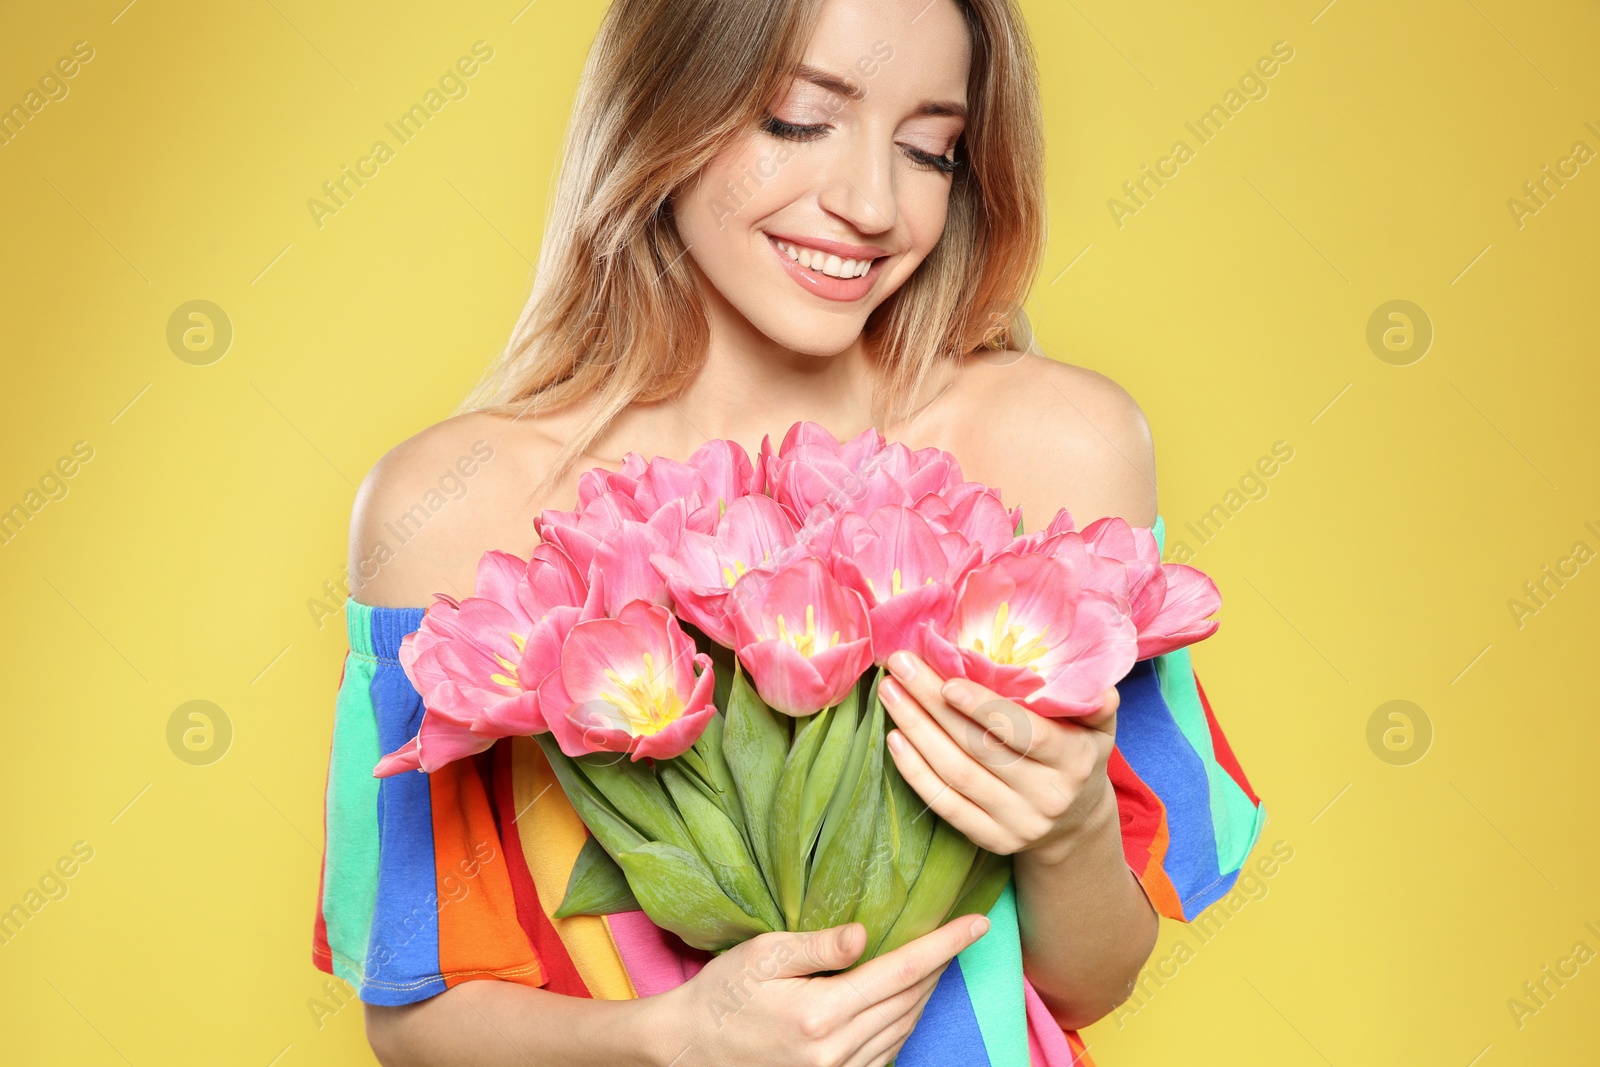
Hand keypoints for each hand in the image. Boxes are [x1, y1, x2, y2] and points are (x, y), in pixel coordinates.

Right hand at [648, 913, 991, 1066]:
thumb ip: (819, 946)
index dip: (944, 945)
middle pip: (909, 1000)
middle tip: (958, 931)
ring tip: (934, 961)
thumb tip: (866, 934)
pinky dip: (903, 1024)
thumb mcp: (763, 955)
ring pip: (903, 1029)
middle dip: (939, 965)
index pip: (901, 971)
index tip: (977, 923)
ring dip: (924, 994)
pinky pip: (887, 1054)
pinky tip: (902, 1001)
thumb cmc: (722, 994)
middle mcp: (836, 1052)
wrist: (690, 1050)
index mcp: (821, 1014)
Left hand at [880, 650, 1119, 865]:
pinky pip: (947, 806)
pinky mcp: (992, 840)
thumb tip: (1098, 685)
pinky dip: (916, 773)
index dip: (985, 709)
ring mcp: (1017, 823)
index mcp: (1075, 761)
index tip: (948, 682)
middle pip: (980, 748)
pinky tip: (894, 740)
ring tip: (891, 694)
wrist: (1075, 822)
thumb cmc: (1077, 754)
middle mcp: (1047, 796)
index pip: (1026, 733)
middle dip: (934, 704)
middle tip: (901, 667)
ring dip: (917, 731)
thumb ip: (1096, 703)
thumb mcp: (1098, 728)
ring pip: (957, 774)